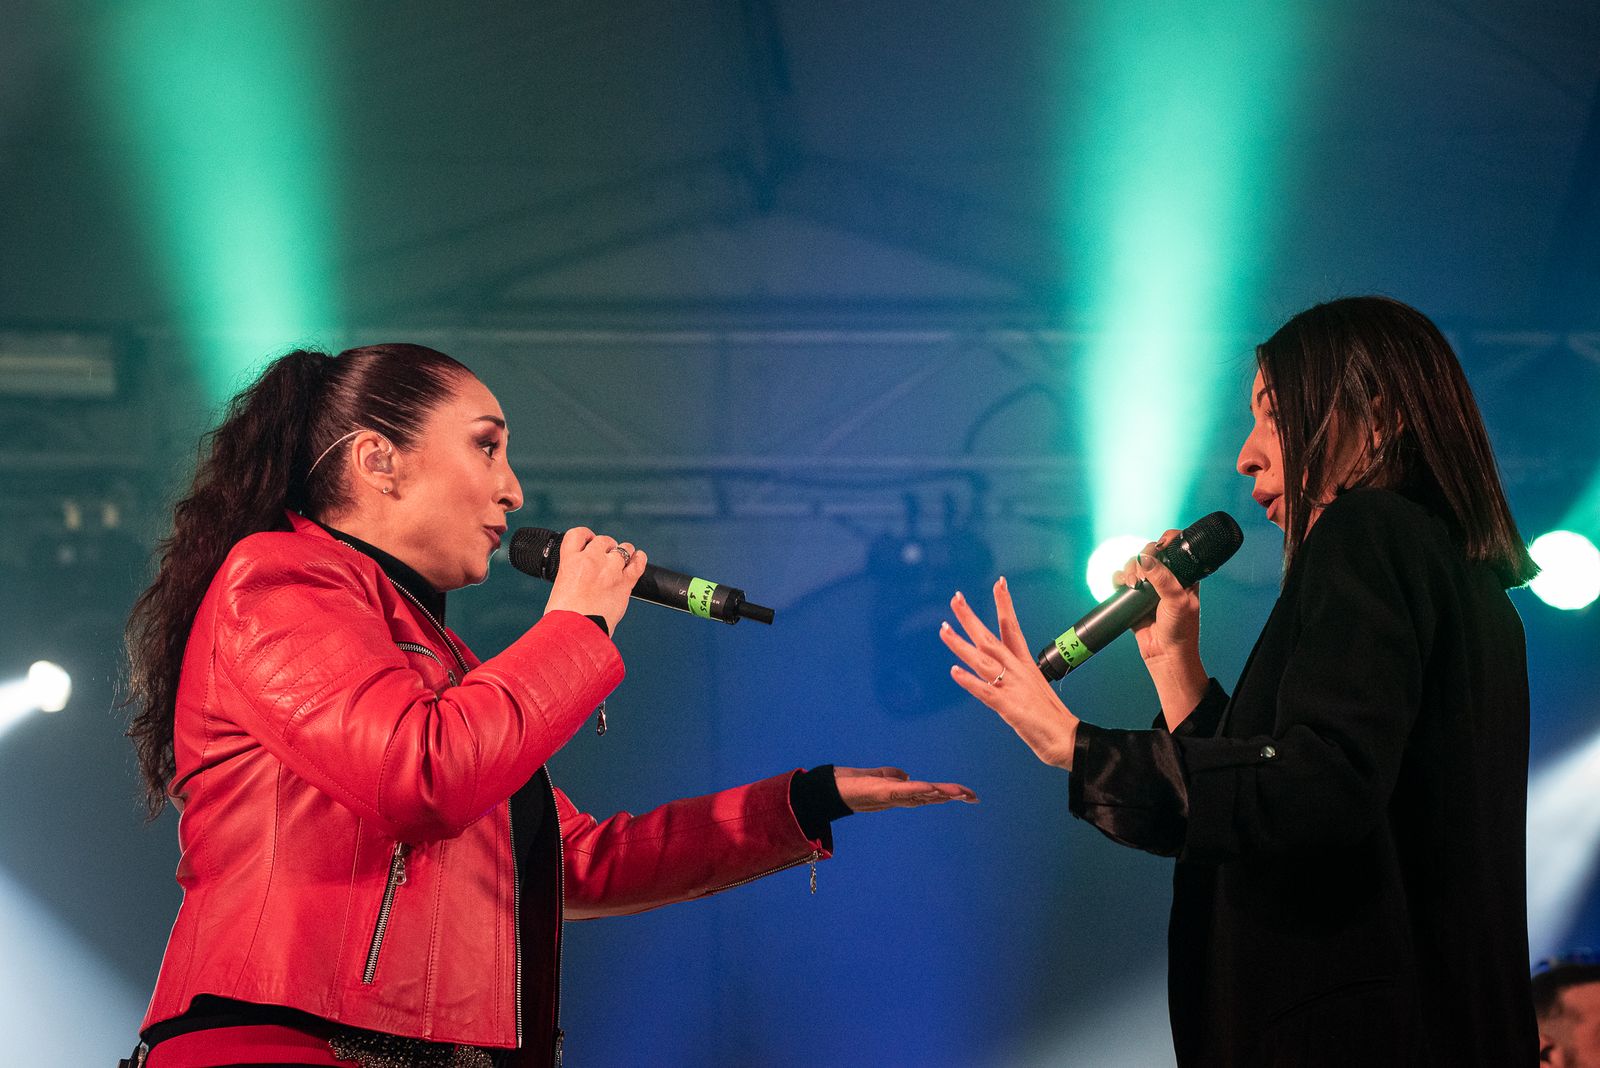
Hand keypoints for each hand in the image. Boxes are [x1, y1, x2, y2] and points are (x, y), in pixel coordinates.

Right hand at [542, 527, 647, 633]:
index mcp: (570, 561)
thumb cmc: (563, 616)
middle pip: (603, 540)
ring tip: (621, 560)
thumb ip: (572, 575)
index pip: (577, 534)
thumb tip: (580, 578)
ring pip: (623, 549)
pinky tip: (638, 558)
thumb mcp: (560, 587)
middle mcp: (591, 561)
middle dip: (606, 547)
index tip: (589, 541)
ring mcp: (609, 571)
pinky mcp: (624, 583)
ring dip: (623, 553)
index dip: (586, 535)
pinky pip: (638, 564)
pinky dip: (640, 559)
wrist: (575, 632)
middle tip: (605, 558)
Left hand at [833, 766, 977, 811]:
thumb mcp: (878, 775)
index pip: (930, 793)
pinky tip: (932, 788)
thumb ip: (892, 774)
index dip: (949, 794)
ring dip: (941, 793)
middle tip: (973, 797)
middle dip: (952, 796)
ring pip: (922, 794)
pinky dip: (918, 789)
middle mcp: (900, 797)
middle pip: (932, 796)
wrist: (832, 790)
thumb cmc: (855, 784)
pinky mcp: (882, 792)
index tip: (969, 795)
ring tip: (960, 793)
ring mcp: (892, 796)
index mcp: (902, 793)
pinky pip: (904, 790)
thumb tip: (905, 775)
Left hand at [942, 577, 1079, 769]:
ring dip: (960, 645)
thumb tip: (1004, 676)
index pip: (1012, 628)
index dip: (1004, 605)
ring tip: (944, 630)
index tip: (999, 584)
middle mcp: (1017, 671)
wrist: (1069, 738)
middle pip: (990, 638)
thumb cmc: (1051, 717)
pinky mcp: (1009, 706)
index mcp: (1024, 665)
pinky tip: (955, 672)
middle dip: (971, 618)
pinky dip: (969, 681)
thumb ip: (1016, 678)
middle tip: (956, 598)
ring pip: (982, 660)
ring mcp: (1012, 687)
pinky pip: (985, 691)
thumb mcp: (1034, 688)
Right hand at [1111, 529, 1200, 666]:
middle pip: (1149, 553)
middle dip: (1142, 558)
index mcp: (1184, 575)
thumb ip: (1163, 578)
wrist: (1165, 655)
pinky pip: (1121, 581)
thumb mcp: (1177, 601)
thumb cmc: (1180, 630)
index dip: (1166, 542)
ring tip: (1132, 584)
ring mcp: (1149, 588)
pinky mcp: (1133, 598)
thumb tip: (1145, 558)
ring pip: (1134, 565)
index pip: (1175, 548)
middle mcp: (1166, 578)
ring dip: (1128, 569)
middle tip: (1141, 575)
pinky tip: (1121, 586)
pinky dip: (1117, 579)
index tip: (1158, 547)